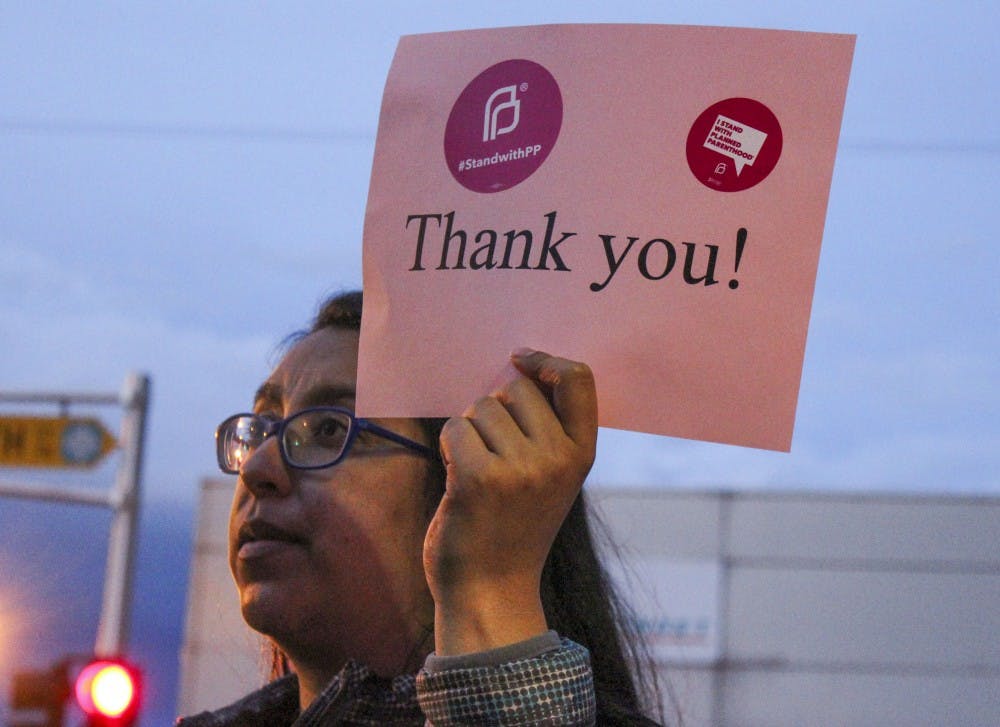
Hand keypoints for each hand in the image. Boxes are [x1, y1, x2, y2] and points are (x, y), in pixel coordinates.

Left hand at [424, 349, 597, 654]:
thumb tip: (517, 371)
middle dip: (495, 410)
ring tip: (477, 472)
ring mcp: (520, 468)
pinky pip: (456, 428)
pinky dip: (449, 446)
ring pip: (482, 407)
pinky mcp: (479, 478)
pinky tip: (457, 476)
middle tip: (493, 452)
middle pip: (516, 389)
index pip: (578, 379)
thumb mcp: (551, 479)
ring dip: (469, 432)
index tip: (521, 361)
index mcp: (581, 454)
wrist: (490, 591)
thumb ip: (546, 430)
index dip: (546, 360)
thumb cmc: (513, 528)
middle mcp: (557, 458)